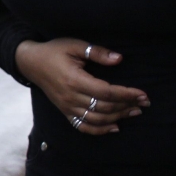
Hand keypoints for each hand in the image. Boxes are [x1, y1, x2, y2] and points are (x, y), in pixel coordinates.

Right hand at [14, 38, 147, 134]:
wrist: (31, 63)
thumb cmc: (54, 51)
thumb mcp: (74, 45)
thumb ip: (96, 52)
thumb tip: (119, 59)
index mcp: (74, 80)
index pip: (106, 92)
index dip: (126, 94)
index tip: (142, 94)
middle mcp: (70, 97)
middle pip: (104, 107)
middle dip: (126, 106)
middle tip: (144, 103)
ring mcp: (67, 107)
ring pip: (96, 119)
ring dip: (118, 117)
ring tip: (134, 112)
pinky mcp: (64, 112)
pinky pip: (83, 126)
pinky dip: (100, 130)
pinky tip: (114, 127)